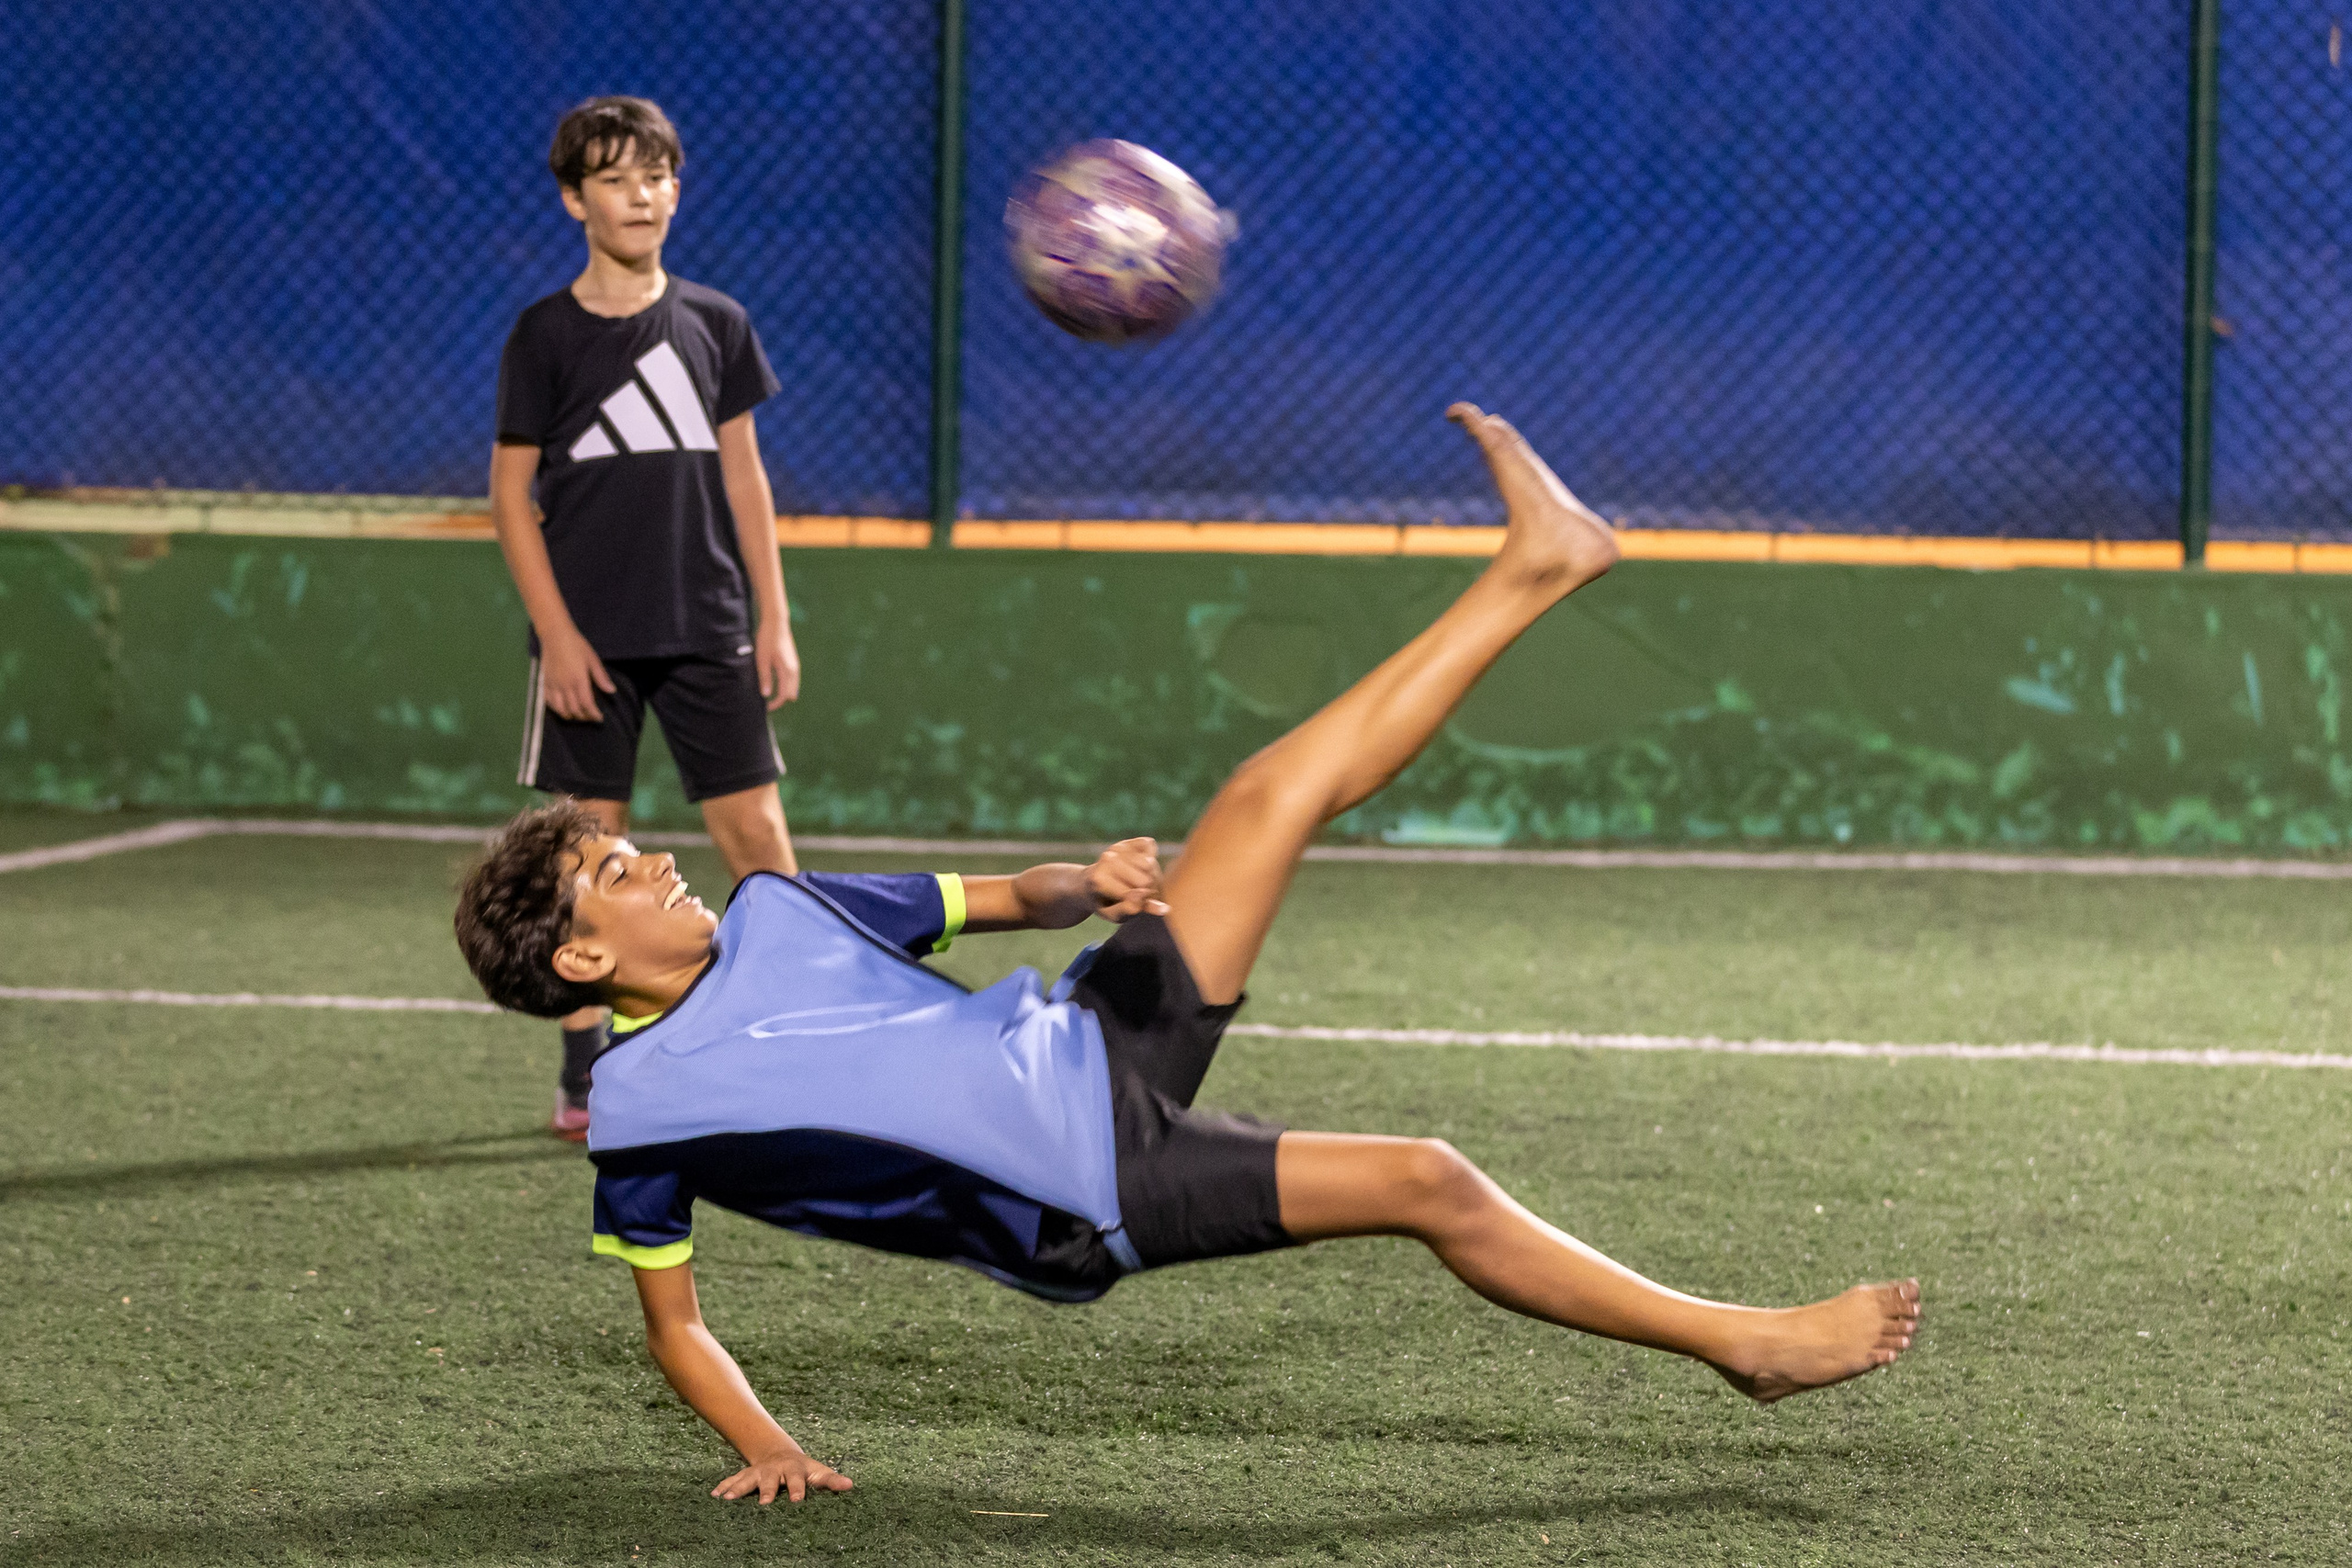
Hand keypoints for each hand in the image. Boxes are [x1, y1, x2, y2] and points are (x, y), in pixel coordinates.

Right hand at [541, 628, 615, 722]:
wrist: (555, 635)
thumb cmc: (577, 645)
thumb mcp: (592, 659)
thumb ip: (601, 677)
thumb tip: (611, 691)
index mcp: (578, 680)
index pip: (587, 704)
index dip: (594, 714)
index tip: (600, 718)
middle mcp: (565, 686)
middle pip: (574, 709)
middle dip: (584, 717)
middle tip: (591, 717)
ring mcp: (553, 685)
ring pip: (560, 709)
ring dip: (570, 715)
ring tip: (578, 715)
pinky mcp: (544, 682)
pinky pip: (548, 702)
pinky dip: (556, 709)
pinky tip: (562, 709)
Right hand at [712, 1443, 852, 1504]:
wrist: (780, 1453)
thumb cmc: (804, 1469)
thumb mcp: (818, 1472)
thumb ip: (832, 1480)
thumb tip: (850, 1485)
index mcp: (795, 1470)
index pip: (798, 1480)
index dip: (798, 1490)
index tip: (797, 1501)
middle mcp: (775, 1470)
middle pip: (770, 1481)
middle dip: (766, 1491)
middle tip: (763, 1504)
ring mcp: (758, 1472)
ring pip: (747, 1479)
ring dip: (737, 1489)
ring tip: (726, 1500)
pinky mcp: (745, 1475)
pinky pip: (732, 1480)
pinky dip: (723, 1487)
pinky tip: (713, 1496)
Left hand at [755, 623, 800, 710]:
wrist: (776, 622)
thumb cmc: (767, 640)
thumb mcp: (762, 660)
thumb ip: (765, 678)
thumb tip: (766, 695)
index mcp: (788, 671)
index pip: (785, 694)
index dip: (776, 703)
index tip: (765, 707)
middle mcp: (794, 670)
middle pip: (791, 693)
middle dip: (780, 699)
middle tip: (766, 702)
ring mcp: (795, 665)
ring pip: (792, 686)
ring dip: (783, 691)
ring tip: (769, 693)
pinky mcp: (792, 661)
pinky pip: (791, 678)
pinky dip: (784, 684)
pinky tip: (773, 681)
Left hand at [1087, 838, 1167, 921]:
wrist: (1092, 884)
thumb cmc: (1105, 903)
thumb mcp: (1112, 915)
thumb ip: (1128, 910)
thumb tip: (1150, 900)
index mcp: (1099, 880)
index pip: (1140, 894)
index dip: (1143, 902)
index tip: (1133, 905)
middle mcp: (1106, 859)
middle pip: (1148, 879)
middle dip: (1148, 890)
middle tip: (1136, 894)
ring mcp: (1116, 847)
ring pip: (1150, 863)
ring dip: (1150, 876)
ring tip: (1137, 883)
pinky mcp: (1126, 840)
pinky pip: (1150, 846)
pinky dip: (1150, 856)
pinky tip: (1140, 867)